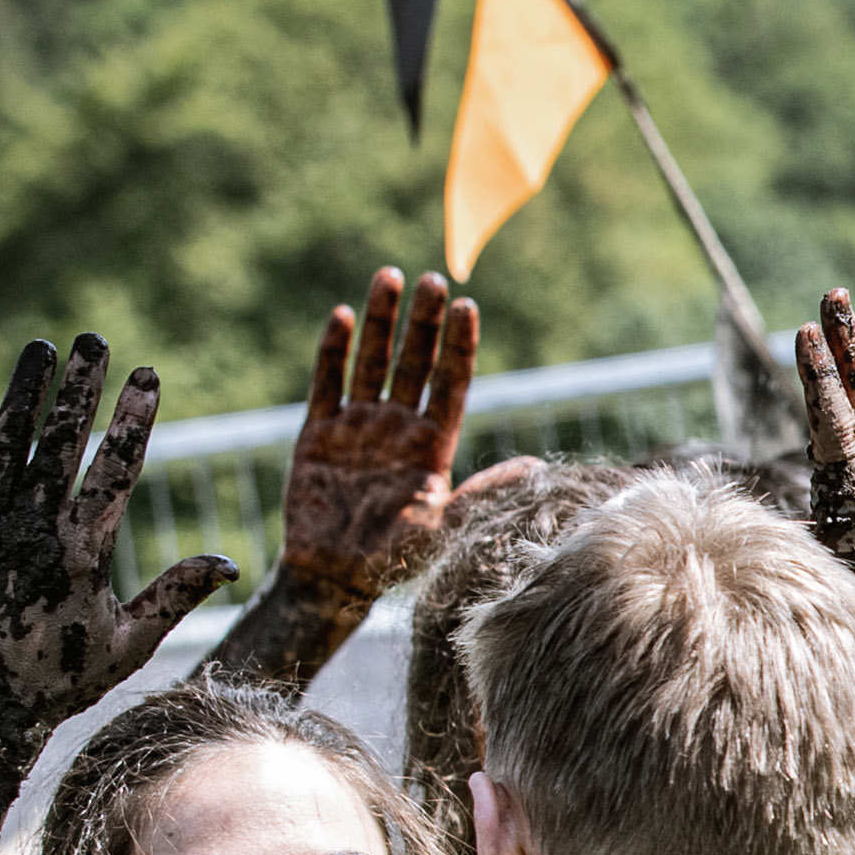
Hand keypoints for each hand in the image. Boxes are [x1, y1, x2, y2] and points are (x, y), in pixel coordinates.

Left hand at [0, 336, 233, 770]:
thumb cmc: (57, 683)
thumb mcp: (128, 642)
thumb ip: (176, 593)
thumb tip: (230, 564)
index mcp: (82, 550)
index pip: (116, 465)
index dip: (134, 416)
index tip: (147, 374)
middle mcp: (32, 527)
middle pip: (61, 438)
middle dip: (80, 384)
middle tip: (92, 338)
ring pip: (5, 441)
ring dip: (24, 391)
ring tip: (40, 348)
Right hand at [281, 268, 492, 597]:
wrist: (335, 578)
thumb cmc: (396, 559)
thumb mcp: (448, 526)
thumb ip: (484, 491)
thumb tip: (535, 466)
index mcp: (433, 446)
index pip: (451, 384)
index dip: (458, 346)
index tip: (467, 307)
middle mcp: (398, 428)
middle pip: (414, 362)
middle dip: (423, 321)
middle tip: (432, 278)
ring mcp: (358, 426)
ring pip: (373, 361)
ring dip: (382, 320)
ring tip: (391, 276)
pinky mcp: (319, 433)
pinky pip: (327, 382)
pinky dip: (333, 350)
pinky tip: (344, 315)